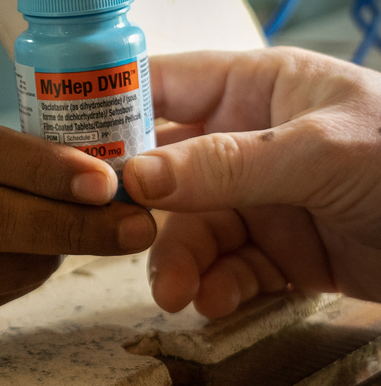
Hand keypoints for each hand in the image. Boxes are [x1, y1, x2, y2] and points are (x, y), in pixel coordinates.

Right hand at [122, 47, 380, 318]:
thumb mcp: (319, 150)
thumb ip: (229, 164)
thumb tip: (141, 176)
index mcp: (254, 87)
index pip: (162, 85)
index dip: (110, 110)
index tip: (67, 145)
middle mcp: (249, 139)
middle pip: (166, 168)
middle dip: (140, 205)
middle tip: (115, 234)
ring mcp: (264, 197)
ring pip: (193, 228)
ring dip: (177, 259)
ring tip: (175, 291)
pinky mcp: (283, 250)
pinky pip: (230, 268)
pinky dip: (217, 286)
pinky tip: (216, 300)